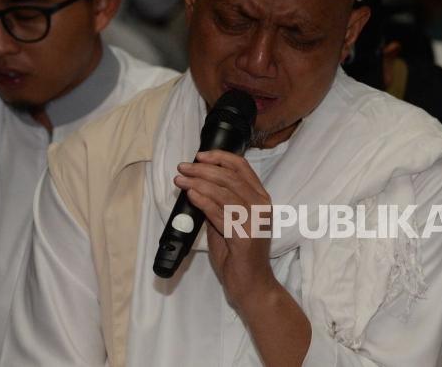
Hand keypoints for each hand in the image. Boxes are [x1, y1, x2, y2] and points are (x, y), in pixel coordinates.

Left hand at [174, 150, 277, 310]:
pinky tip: (190, 195)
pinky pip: (219, 212)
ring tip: (180, 180)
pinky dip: (203, 201)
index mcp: (261, 199)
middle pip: (230, 177)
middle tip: (183, 168)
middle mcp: (261, 206)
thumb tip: (196, 185)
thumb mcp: (228, 222)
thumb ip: (218, 204)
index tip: (199, 156)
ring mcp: (255, 220)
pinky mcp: (244, 235)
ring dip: (198, 183)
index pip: (242, 167)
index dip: (220, 157)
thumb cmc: (237, 255)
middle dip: (202, 169)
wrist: (251, 285)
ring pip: (224, 192)